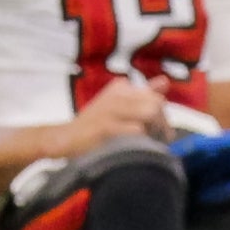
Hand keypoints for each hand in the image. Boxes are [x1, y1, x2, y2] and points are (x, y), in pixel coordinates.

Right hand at [51, 75, 169, 158]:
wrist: (65, 138)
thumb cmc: (94, 124)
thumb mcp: (117, 104)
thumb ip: (142, 94)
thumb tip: (165, 81)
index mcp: (120, 87)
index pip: (155, 97)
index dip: (161, 116)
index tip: (159, 132)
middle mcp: (117, 93)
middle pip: (156, 104)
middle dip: (162, 124)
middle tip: (157, 141)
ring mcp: (111, 109)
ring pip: (151, 113)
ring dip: (154, 131)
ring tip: (149, 144)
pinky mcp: (107, 126)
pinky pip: (138, 129)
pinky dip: (142, 140)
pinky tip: (137, 148)